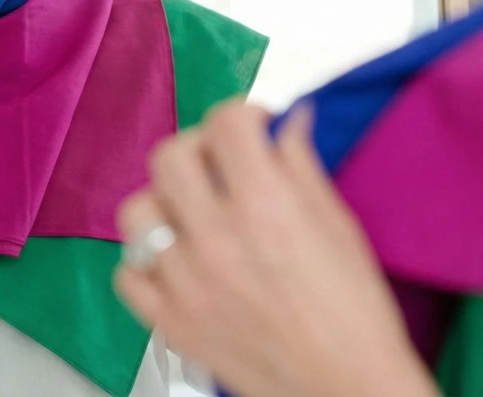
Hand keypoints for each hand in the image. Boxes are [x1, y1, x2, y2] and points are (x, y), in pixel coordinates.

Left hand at [115, 100, 438, 396]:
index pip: (226, 122)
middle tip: (220, 164)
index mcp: (266, 204)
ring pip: (138, 211)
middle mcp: (217, 237)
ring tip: (192, 214)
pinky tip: (177, 261)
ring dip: (164, 203)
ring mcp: (186, 281)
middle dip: (198, 149)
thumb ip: (302, 166)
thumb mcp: (339, 225)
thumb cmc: (354, 315)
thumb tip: (288, 124)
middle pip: (169, 156)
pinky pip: (127, 275)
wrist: (347, 385)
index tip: (253, 127)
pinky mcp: (170, 322)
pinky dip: (147, 262)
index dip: (243, 113)